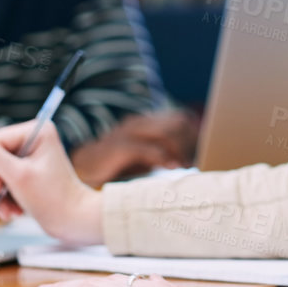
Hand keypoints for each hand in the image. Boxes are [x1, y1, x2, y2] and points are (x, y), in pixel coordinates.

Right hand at [0, 121, 102, 243]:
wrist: (74, 221)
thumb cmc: (52, 199)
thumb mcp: (18, 177)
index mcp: (36, 131)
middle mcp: (33, 138)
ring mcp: (29, 156)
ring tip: (8, 214)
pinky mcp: (27, 172)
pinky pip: (4, 181)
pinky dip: (4, 199)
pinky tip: (13, 212)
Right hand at [70, 110, 197, 186]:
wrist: (83, 168)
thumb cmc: (116, 165)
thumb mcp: (143, 157)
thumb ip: (163, 154)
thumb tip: (190, 162)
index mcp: (146, 122)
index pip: (181, 118)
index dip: (195, 135)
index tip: (204, 152)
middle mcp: (140, 123)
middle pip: (178, 123)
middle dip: (192, 142)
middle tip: (197, 160)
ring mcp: (129, 132)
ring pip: (166, 133)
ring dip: (181, 150)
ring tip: (187, 166)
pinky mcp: (120, 146)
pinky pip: (148, 149)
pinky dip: (164, 158)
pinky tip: (173, 168)